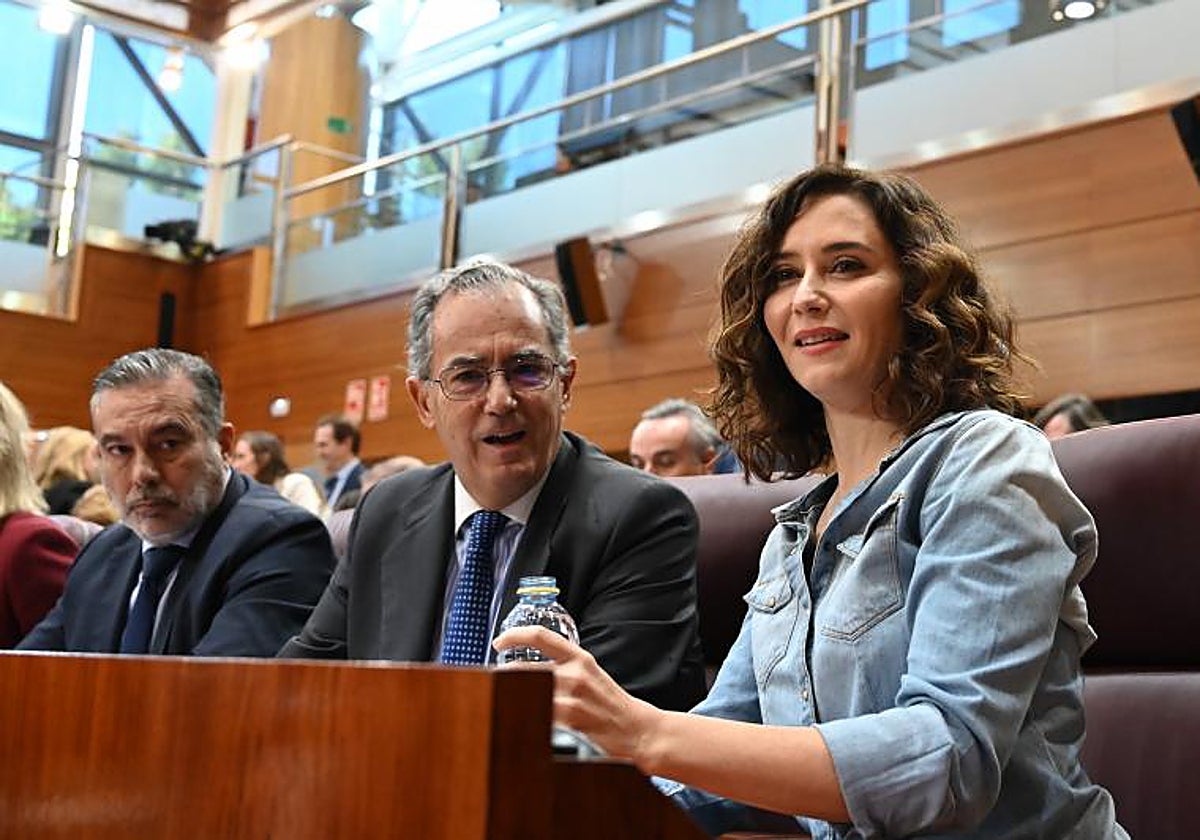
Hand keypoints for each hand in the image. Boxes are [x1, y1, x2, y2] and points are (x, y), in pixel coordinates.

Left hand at [493, 626, 661, 766]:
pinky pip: (537, 715)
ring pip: (527, 692)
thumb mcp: (591, 674)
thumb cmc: (611, 705)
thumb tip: (529, 670)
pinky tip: (521, 722)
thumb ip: (563, 668)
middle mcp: (575, 674)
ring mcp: (572, 698)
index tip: (499, 642)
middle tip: (493, 684)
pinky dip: (525, 717)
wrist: (638, 730)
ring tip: (502, 703)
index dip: (514, 636)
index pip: (540, 636)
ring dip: (510, 698)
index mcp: (579, 658)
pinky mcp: (570, 721)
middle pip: (524, 669)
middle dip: (503, 678)